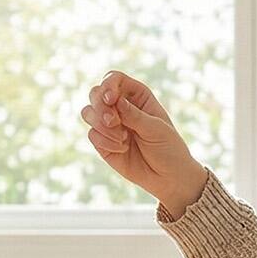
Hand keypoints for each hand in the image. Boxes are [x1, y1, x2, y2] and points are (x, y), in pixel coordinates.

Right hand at [80, 71, 209, 216]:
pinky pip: (92, 134)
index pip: (114, 79)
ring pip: (88, 112)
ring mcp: (109, 125)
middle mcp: (120, 107)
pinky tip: (121, 149)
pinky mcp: (103, 142)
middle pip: (96, 93)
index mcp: (137, 96)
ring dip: (100, 124)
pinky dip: (104, 141)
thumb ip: (134, 115)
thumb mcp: (155, 129)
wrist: (168, 178)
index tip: (111, 99)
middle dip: (100, 106)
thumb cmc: (168, 149)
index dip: (108, 85)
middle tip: (113, 122)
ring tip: (121, 139)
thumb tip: (114, 101)